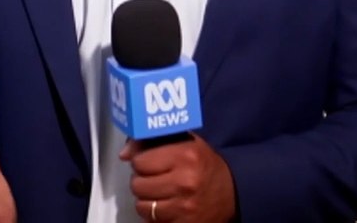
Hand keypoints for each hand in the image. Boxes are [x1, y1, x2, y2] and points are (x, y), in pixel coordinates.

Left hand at [122, 135, 236, 221]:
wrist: (232, 192)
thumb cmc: (203, 164)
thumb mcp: (184, 143)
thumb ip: (151, 141)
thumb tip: (124, 154)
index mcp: (185, 156)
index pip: (140, 162)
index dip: (141, 162)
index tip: (149, 162)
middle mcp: (185, 181)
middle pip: (138, 185)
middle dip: (142, 181)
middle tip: (153, 178)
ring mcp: (184, 207)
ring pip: (142, 206)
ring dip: (146, 200)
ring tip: (159, 192)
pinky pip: (152, 222)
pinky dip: (154, 215)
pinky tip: (165, 206)